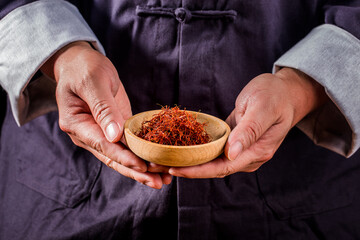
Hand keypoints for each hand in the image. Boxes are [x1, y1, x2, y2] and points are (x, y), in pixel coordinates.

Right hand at [41, 41, 171, 187]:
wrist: (81, 63)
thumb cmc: (83, 68)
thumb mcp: (92, 82)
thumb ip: (102, 108)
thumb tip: (114, 136)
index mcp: (76, 125)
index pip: (102, 145)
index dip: (123, 157)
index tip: (142, 167)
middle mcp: (88, 135)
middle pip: (113, 158)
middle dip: (136, 171)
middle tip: (159, 182)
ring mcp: (101, 134)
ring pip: (122, 157)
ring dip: (142, 169)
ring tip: (163, 180)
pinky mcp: (114, 129)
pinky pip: (128, 146)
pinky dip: (142, 155)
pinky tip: (157, 163)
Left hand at [168, 68, 327, 177]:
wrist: (285, 91)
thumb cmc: (276, 96)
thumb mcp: (263, 108)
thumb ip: (248, 131)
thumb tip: (231, 153)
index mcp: (257, 151)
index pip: (223, 167)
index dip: (198, 170)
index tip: (175, 170)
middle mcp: (248, 156)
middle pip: (215, 168)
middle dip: (188, 169)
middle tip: (160, 166)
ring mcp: (242, 150)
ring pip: (213, 162)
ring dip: (190, 162)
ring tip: (165, 160)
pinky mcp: (235, 141)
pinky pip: (215, 151)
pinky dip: (198, 152)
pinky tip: (181, 149)